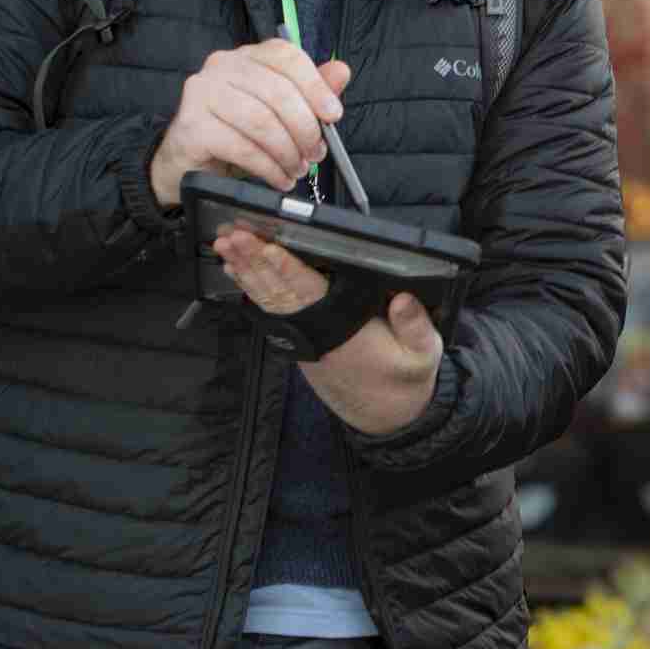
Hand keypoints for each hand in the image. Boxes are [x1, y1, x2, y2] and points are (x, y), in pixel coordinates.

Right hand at [151, 38, 350, 207]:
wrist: (189, 163)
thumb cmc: (239, 133)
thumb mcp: (281, 113)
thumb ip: (311, 92)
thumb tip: (341, 71)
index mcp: (248, 56)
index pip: (287, 56)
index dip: (316, 85)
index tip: (334, 115)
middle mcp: (221, 65)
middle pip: (278, 91)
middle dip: (305, 128)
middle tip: (316, 154)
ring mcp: (202, 93)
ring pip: (261, 121)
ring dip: (288, 151)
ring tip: (298, 170)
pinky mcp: (191, 125)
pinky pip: (242, 147)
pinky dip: (268, 168)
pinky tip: (279, 179)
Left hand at [212, 227, 443, 433]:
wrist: (385, 413)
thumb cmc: (405, 378)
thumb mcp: (424, 355)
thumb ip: (416, 326)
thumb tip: (405, 298)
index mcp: (344, 331)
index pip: (312, 294)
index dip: (291, 271)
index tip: (272, 248)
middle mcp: (316, 332)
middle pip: (279, 291)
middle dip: (255, 262)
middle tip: (233, 234)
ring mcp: (303, 336)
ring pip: (268, 298)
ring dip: (246, 271)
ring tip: (225, 244)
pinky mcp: (299, 337)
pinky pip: (269, 308)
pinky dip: (251, 288)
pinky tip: (237, 270)